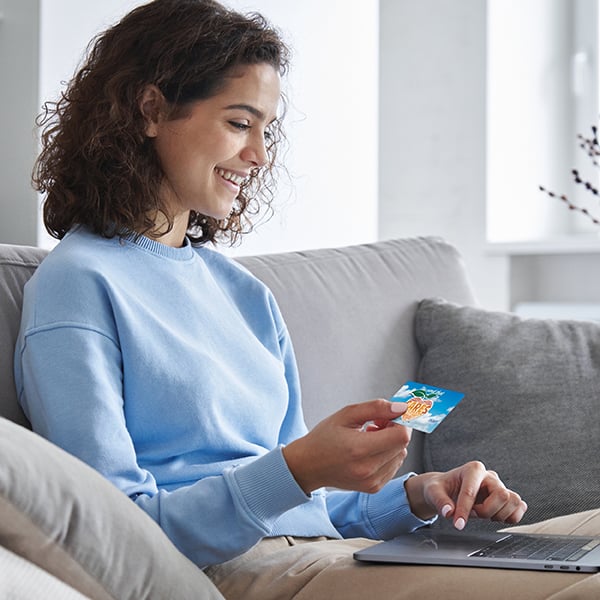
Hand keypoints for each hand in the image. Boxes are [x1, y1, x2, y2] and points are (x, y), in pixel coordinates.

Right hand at [283, 399, 410, 493]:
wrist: (308, 465)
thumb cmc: (324, 438)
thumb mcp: (346, 414)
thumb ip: (376, 408)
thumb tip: (401, 407)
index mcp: (360, 449)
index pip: (401, 436)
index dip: (400, 421)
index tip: (388, 416)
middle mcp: (368, 469)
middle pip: (403, 445)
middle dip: (394, 430)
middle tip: (375, 424)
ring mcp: (372, 481)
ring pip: (400, 455)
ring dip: (391, 443)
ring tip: (369, 438)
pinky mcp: (374, 487)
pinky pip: (393, 466)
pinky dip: (387, 455)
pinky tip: (369, 451)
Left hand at [404, 461, 527, 528]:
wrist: (446, 489)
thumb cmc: (441, 488)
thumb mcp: (433, 492)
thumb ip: (440, 502)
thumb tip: (449, 512)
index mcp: (472, 469)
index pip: (473, 491)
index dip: (465, 510)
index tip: (458, 524)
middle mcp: (489, 476)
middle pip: (502, 495)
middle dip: (487, 510)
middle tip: (473, 513)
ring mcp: (499, 486)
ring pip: (514, 501)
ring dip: (499, 514)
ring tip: (483, 513)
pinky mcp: (505, 497)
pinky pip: (520, 507)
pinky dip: (510, 516)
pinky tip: (494, 516)